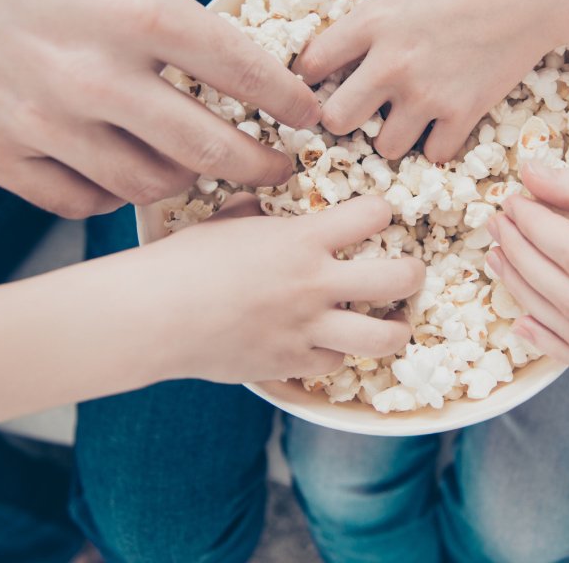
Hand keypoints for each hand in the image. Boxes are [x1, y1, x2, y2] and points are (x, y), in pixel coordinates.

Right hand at [0, 0, 318, 217]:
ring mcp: (40, 121)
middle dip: (260, 163)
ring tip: (201, 172)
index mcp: (134, 8)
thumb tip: (225, 77)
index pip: (244, 71)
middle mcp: (93, 72)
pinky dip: (112, 194)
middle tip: (278, 167)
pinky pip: (79, 202)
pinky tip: (122, 175)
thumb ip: (164, 23)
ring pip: (148, 185)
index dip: (288, 101)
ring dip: (188, 182)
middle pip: (210, 147)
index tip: (309, 116)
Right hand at [135, 194, 423, 382]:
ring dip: (395, 327)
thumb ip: (256, 215)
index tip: (377, 216)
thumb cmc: (182, 261)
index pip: (374, 214)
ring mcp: (307, 327)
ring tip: (390, 320)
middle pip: (401, 278)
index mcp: (303, 239)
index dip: (382, 211)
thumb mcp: (224, 222)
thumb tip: (259, 206)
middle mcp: (316, 283)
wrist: (154, 316)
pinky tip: (327, 342)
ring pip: (384, 336)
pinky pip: (335, 362)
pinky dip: (335, 352)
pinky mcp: (291, 363)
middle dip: (414, 273)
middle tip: (407, 272)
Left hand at [293, 0, 568, 162]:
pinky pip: (435, 153)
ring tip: (406, 119)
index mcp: (373, 20)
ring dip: (391, 136)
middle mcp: (392, 64)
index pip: (312, 64)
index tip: (328, 73)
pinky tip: (443, 125)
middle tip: (360, 107)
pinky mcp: (465, 113)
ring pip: (384, 146)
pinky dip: (437, 144)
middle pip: (336, 119)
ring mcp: (428, 93)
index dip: (314, 72)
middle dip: (343, 116)